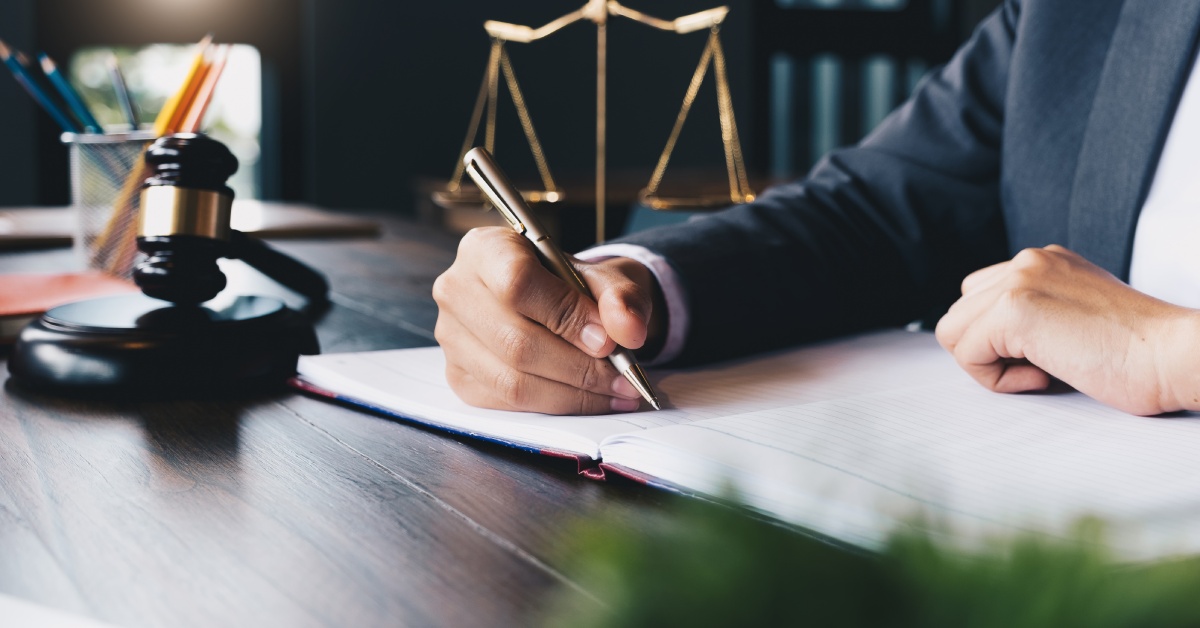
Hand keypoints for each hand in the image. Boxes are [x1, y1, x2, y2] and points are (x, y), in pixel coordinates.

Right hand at [433, 227, 662, 414]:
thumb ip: (621, 297)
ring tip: (615, 390)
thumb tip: (629, 330)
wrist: (558, 303)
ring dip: (573, 395)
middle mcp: (457, 290)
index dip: (566, 316)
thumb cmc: (574, 286)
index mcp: (485, 249)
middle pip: (515, 342)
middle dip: (579, 368)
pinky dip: (556, 406)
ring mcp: (451, 337)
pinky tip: (588, 399)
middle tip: (622, 376)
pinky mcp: (458, 376)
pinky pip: (507, 403)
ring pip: (512, 380)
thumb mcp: (604, 278)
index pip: (517, 283)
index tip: (607, 340)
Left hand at [934, 245, 1199, 415]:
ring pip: (953, 332)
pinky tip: (1044, 376)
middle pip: (958, 313)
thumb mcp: (1076, 318)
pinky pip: (966, 354)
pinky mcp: (1014, 308)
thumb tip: (987, 338)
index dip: (996, 339)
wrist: (1175, 357)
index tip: (1044, 355)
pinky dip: (997, 379)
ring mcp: (1019, 280)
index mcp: (1043, 261)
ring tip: (1041, 371)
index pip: (976, 297)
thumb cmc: (1137, 353)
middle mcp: (1028, 260)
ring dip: (988, 364)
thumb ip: (1036, 314)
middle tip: (1040, 367)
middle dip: (986, 351)